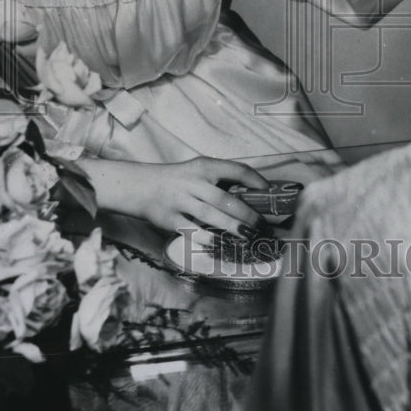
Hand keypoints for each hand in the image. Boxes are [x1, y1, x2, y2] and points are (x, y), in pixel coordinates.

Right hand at [133, 156, 270, 235]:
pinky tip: (222, 244)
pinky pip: (193, 231)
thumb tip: (253, 195)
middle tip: (262, 225)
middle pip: (225, 199)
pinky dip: (209, 238)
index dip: (255, 180)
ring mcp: (180, 201)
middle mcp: (193, 182)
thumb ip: (220, 179)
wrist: (141, 187)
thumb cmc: (178, 180)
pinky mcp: (170, 219)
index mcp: (204, 166)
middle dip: (247, 214)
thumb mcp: (198, 170)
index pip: (236, 169)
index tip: (269, 192)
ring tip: (249, 236)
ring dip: (232, 228)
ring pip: (211, 216)